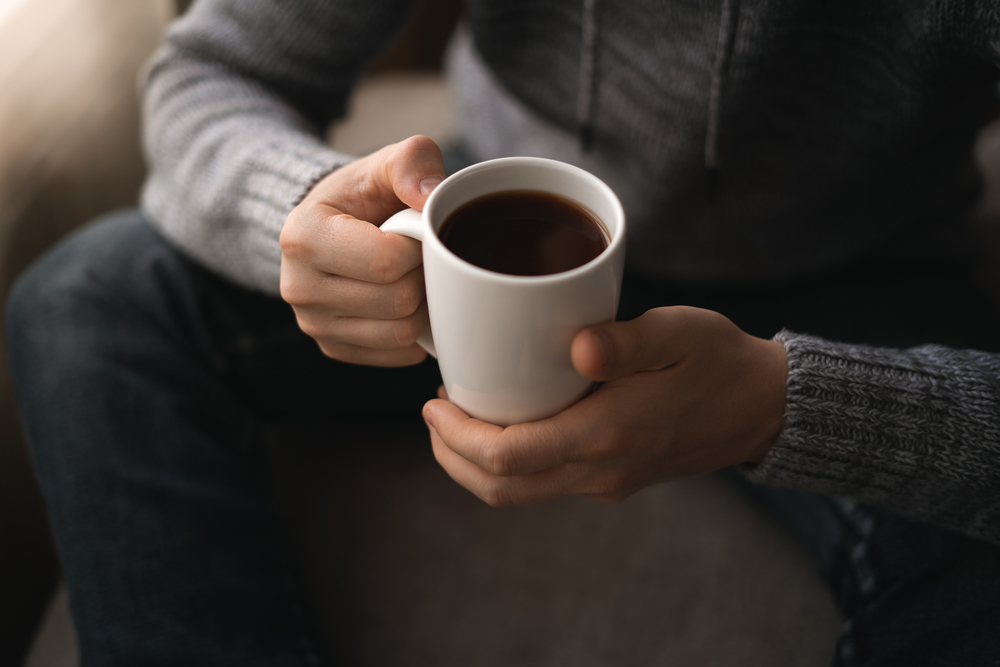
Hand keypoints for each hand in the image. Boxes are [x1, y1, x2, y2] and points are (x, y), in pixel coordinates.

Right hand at [280, 135, 444, 365]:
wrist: (329, 225)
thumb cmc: (361, 196)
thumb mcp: (384, 165)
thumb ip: (412, 162)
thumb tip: (433, 198)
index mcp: (304, 237)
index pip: (387, 261)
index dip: (420, 248)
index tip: (417, 233)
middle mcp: (298, 287)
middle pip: (397, 301)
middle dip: (423, 277)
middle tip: (421, 257)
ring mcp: (313, 324)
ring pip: (400, 333)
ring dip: (423, 307)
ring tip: (415, 278)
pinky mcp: (333, 348)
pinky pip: (395, 354)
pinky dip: (414, 334)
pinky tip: (408, 305)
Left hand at [423, 306, 787, 505]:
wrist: (762, 406)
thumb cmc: (718, 360)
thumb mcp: (678, 334)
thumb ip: (626, 341)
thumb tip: (576, 345)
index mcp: (608, 434)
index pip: (509, 457)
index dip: (458, 436)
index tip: (434, 402)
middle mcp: (601, 469)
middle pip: (502, 488)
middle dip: (453, 457)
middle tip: (434, 413)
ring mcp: (606, 480)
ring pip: (520, 493)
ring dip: (476, 466)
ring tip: (457, 419)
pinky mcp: (611, 478)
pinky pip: (544, 483)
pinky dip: (509, 463)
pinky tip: (506, 423)